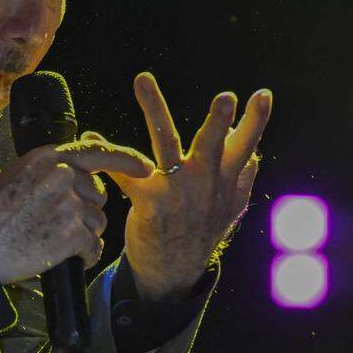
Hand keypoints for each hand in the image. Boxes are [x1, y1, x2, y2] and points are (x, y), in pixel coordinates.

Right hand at [0, 143, 152, 284]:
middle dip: (86, 212)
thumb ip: (49, 166)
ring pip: (97, 223)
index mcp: (49, 157)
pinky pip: (93, 247)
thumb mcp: (17, 174)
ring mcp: (68, 204)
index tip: (147, 168)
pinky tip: (63, 257)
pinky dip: (83, 257)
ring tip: (52, 240)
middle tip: (57, 224)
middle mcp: (62, 175)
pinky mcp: (71, 233)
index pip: (98, 153)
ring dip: (82, 236)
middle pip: (98, 196)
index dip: (126, 160)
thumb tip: (76, 165)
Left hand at [86, 73, 272, 301]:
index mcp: (223, 180)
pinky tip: (89, 136)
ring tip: (144, 79)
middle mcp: (202, 183)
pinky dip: (105, 154)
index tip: (263, 94)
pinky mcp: (146, 202)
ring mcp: (175, 193)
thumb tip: (256, 151)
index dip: (255, 122)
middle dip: (218, 122)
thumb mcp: (230, 209)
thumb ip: (242, 178)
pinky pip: (123, 173)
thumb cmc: (201, 233)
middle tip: (225, 97)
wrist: (173, 274)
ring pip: (164, 144)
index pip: (244, 146)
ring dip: (154, 109)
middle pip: (211, 145)